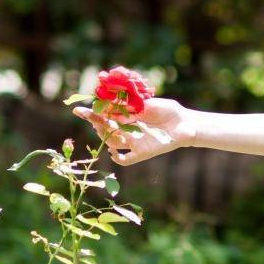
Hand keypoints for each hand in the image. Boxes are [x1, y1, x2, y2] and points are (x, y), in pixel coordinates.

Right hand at [72, 97, 196, 165]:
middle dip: (96, 124)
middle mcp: (126, 130)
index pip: (104, 116)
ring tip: (110, 126)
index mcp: (125, 116)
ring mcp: (133, 142)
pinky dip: (118, 158)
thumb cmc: (168, 110)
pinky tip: (114, 151)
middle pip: (104, 130)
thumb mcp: (150, 104)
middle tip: (95, 118)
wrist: (185, 123)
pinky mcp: (142, 153)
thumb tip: (115, 107)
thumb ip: (134, 106)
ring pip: (111, 143)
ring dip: (107, 136)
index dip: (91, 113)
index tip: (78, 109)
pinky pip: (125, 160)